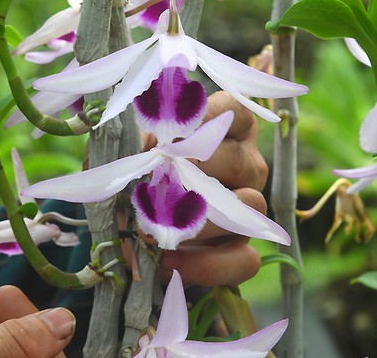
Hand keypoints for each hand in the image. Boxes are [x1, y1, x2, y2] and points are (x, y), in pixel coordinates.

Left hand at [142, 91, 268, 286]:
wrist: (127, 235)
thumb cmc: (131, 180)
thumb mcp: (125, 157)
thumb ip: (134, 143)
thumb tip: (147, 141)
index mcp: (225, 130)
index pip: (233, 111)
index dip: (205, 117)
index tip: (167, 132)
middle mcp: (246, 164)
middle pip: (236, 159)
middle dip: (189, 173)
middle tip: (152, 185)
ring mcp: (251, 209)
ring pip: (248, 207)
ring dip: (199, 220)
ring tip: (155, 230)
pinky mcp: (244, 251)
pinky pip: (244, 259)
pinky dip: (205, 265)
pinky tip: (168, 261)